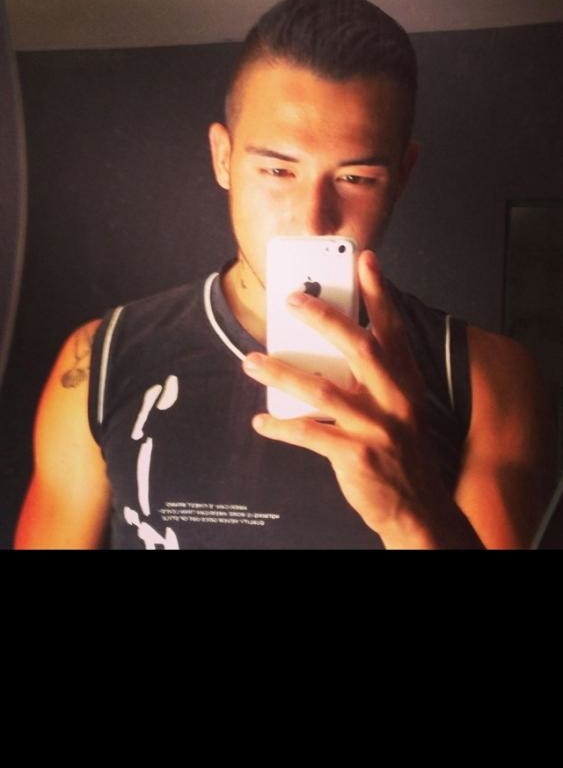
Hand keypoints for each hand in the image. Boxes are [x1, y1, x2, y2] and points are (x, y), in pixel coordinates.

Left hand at [242, 250, 481, 548]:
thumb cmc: (401, 451)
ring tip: (252, 361)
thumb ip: (373, 376)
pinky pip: (309, 434)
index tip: (365, 261)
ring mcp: (375, 428)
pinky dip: (280, 426)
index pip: (392, 329)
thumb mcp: (399, 407)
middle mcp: (393, 399)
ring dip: (281, 372)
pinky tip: (261, 420)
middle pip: (358, 347)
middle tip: (291, 299)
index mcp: (405, 382)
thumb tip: (325, 347)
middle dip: (324, 318)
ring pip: (322, 390)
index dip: (379, 293)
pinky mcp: (356, 456)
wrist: (419, 508)